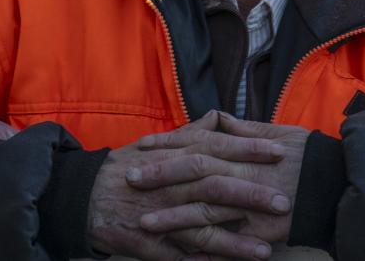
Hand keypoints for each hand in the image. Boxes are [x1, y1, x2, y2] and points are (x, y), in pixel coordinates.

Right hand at [88, 114, 289, 260]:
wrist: (81, 195)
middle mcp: (169, 185)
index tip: (279, 152)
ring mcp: (158, 216)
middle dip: (249, 195)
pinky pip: (176, 258)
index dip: (248, 150)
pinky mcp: (146, 245)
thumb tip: (218, 117)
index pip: (217, 149)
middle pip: (214, 187)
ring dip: (234, 243)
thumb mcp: (156, 144)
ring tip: (265, 251)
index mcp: (173, 158)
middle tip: (283, 201)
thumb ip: (190, 133)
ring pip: (200, 230)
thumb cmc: (124, 168)